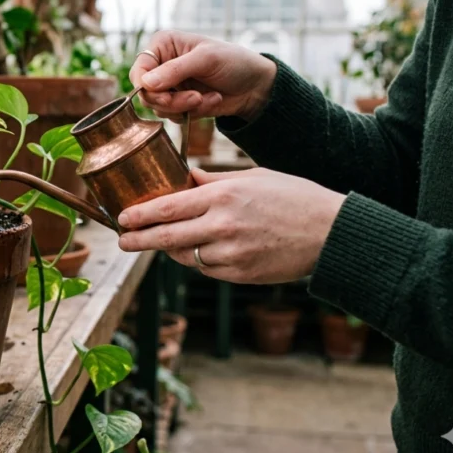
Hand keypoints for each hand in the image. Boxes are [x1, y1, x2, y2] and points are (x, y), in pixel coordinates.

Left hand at [117, 168, 345, 283]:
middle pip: (167, 237)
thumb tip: (181, 178)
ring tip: (163, 241)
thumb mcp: (251, 177)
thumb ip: (212, 180)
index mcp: (223, 196)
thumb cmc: (293, 197)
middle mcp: (223, 226)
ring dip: (171, 249)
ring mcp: (231, 254)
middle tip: (122, 241)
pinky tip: (200, 250)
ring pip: (185, 256)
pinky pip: (206, 269)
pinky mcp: (240, 275)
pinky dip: (198, 260)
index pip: (168, 208)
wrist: (331, 232)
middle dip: (139, 240)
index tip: (122, 218)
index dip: (140, 216)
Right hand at [129, 31, 278, 121]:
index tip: (164, 95)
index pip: (139, 69)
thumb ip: (175, 70)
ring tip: (207, 98)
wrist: (255, 85)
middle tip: (195, 98)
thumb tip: (146, 84)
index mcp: (163, 46)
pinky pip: (172, 116)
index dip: (146, 86)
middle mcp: (162, 66)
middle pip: (146, 93)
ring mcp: (170, 86)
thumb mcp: (206, 59)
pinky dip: (191, 113)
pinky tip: (210, 101)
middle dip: (171, 100)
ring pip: (158, 107)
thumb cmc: (234, 61)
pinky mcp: (178, 103)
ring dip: (184, 107)